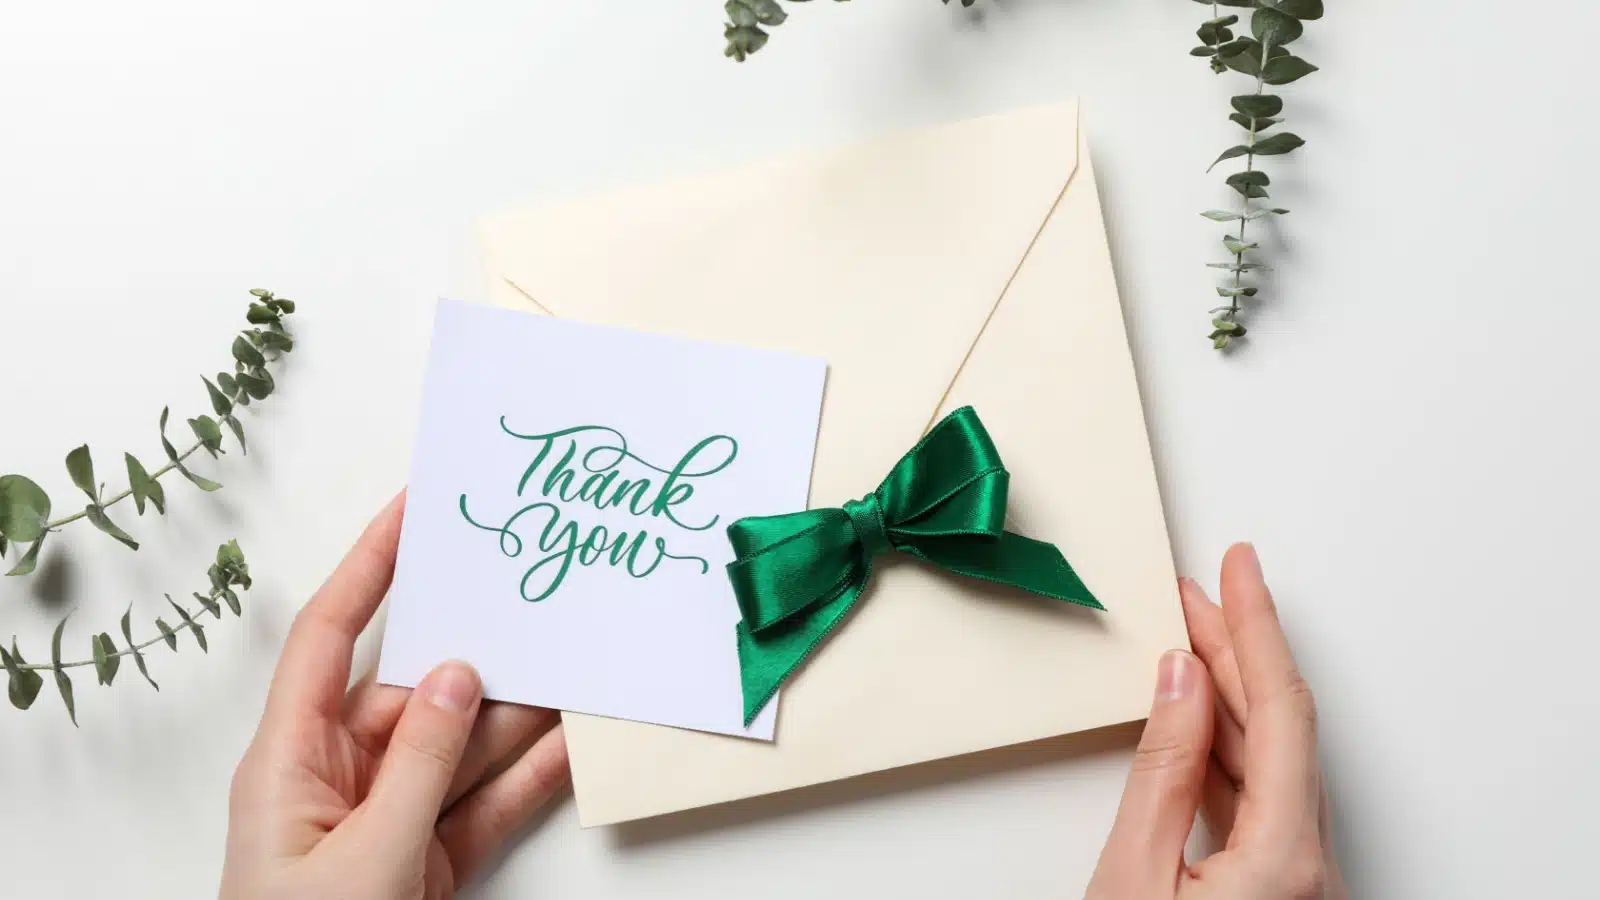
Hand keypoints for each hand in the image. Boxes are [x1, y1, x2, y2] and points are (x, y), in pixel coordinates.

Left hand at [220, 493, 569, 899]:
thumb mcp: (361, 855)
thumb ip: (420, 763)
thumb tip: (460, 675)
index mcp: (290, 760)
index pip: (331, 637)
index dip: (370, 566)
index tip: (415, 508)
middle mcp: (340, 778)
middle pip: (417, 690)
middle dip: (477, 650)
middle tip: (533, 595)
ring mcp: (390, 820)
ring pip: (464, 747)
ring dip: (519, 713)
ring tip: (578, 667)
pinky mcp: (429, 863)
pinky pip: (487, 803)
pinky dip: (530, 776)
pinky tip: (573, 740)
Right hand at [1086, 543, 1345, 899]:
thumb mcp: (1132, 880)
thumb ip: (1161, 776)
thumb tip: (1180, 682)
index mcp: (1286, 860)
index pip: (1279, 711)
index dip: (1257, 627)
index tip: (1241, 569)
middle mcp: (1313, 870)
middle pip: (1280, 730)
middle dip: (1237, 652)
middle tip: (1200, 594)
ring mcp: (1305, 886)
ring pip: (1273, 766)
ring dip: (1229, 699)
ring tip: (1190, 643)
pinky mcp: (1285, 897)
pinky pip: (1264, 802)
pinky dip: (1227, 753)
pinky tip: (1197, 721)